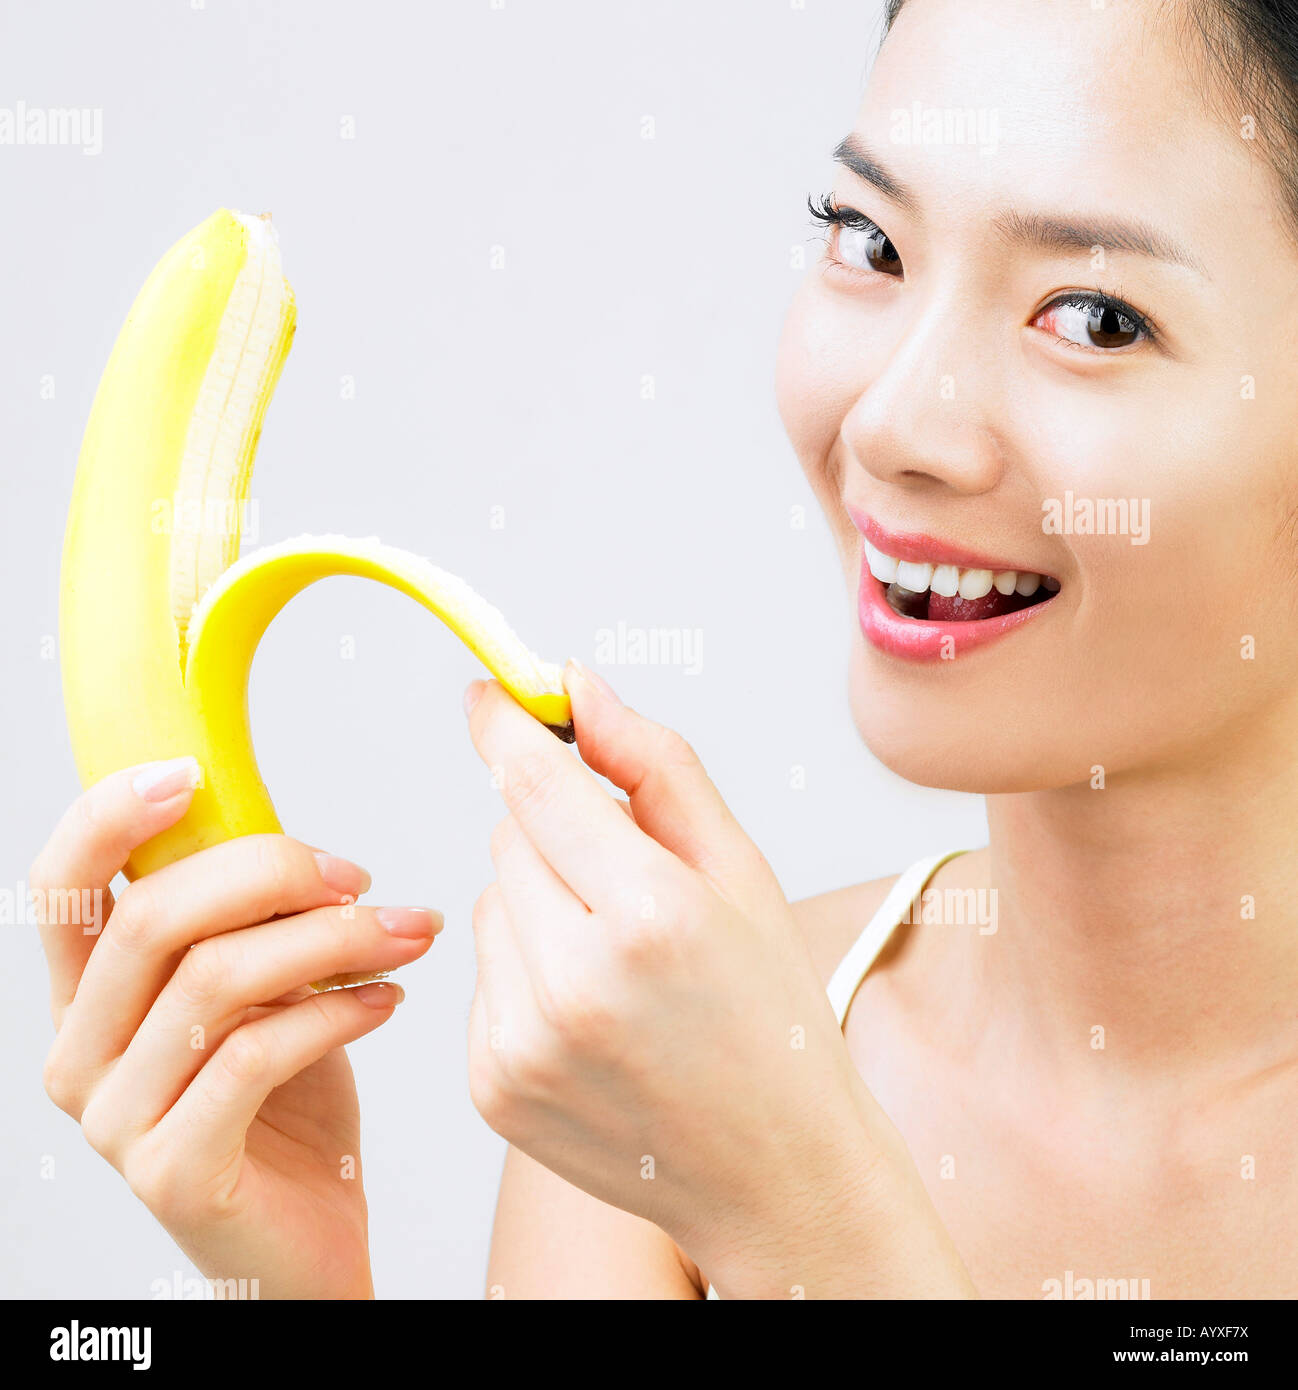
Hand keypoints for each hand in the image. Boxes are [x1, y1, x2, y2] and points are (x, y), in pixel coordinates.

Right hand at [32, 759, 440, 1298]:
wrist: (308, 1242)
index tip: (188, 772)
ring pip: (215, 980)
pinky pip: (256, 1054)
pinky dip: (337, 1009)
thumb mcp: (262, 998)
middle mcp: (80, 1057)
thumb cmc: (286, 1110)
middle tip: (357, 876)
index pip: (59, 890)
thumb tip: (301, 849)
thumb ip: (250, 930)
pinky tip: (389, 1000)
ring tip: (402, 932)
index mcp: (89, 1002)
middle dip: (269, 873)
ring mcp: (117, 1120)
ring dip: (330, 939)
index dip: (108, 818)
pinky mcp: (173, 1170)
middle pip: (152, 919)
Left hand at [464, 663, 974, 1298]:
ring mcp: (523, 1044)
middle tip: (629, 887)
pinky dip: (524, 971)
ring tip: (616, 964)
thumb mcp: (741, 871)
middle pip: (507, 837)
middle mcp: (574, 984)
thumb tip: (577, 687)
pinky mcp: (491, 1086)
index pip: (538, 784)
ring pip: (487, 902)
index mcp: (652, 916)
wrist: (774, 1174)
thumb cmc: (770, 1011)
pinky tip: (590, 1015)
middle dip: (556, 836)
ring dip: (538, 905)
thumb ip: (655, 766)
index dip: (508, 727)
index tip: (488, 693)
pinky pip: (482, 972)